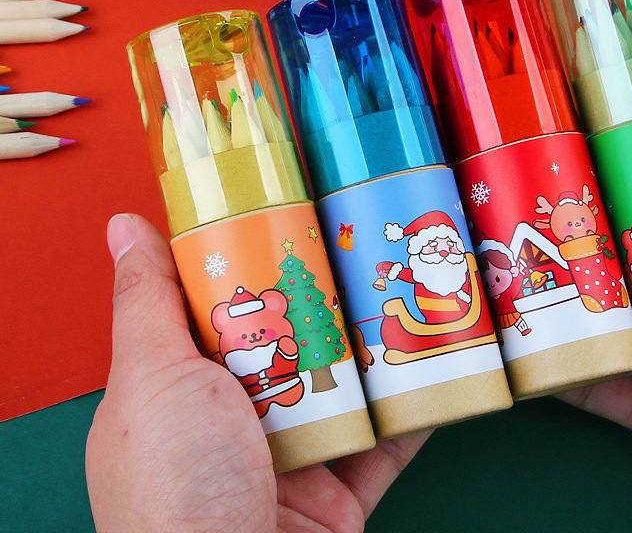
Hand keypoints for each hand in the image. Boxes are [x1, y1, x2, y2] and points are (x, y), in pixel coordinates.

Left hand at [86, 214, 428, 532]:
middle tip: (366, 246)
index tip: (291, 210)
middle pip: (290, 338)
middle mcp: (234, 419)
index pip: (219, 305)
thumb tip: (125, 224)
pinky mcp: (339, 487)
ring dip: (377, 345)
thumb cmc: (175, 489)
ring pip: (343, 382)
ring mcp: (290, 453)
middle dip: (328, 297)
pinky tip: (437, 363)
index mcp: (182, 387)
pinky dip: (412, 405)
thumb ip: (147, 302)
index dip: (253, 258)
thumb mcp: (152, 378)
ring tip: (410, 292)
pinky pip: (385, 437)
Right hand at [560, 83, 631, 525]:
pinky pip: (593, 382)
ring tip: (502, 260)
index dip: (617, 170)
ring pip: (596, 313)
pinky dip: (553, 366)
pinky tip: (517, 340)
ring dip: (550, 292)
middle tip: (517, 199)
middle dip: (570, 229)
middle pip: (618, 253)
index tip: (572, 142)